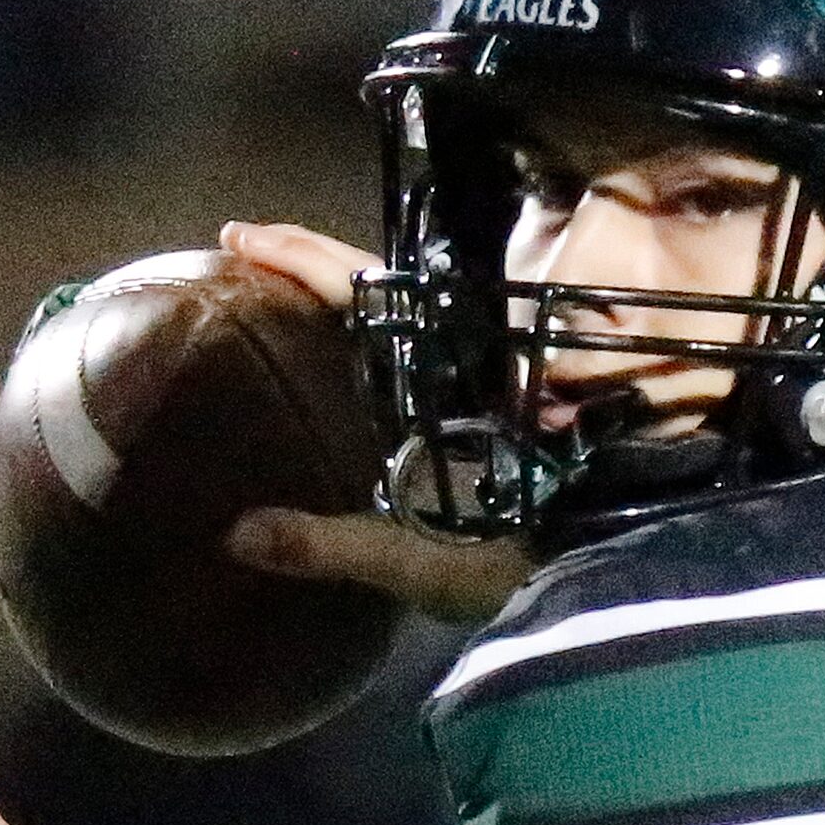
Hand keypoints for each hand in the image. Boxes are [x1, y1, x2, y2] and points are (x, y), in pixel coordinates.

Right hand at [216, 219, 532, 623]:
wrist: (588, 587)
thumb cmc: (511, 567)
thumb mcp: (414, 559)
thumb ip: (329, 546)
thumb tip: (236, 536)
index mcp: (444, 385)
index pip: (368, 296)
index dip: (305, 258)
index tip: (242, 237)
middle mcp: (460, 375)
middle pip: (384, 293)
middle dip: (312, 257)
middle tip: (245, 240)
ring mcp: (472, 394)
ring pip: (405, 319)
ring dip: (344, 288)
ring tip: (279, 275)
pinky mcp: (478, 422)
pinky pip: (416, 357)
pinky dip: (370, 335)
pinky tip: (333, 343)